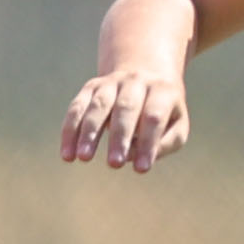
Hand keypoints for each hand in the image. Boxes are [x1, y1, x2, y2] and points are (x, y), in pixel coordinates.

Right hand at [61, 66, 188, 172]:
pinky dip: (70, 131)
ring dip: (89, 132)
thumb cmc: (164, 112)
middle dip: (119, 137)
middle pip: (126, 108)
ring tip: (84, 158)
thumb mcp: (177, 126)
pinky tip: (67, 155)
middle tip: (114, 164)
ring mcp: (111, 82)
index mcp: (162, 90)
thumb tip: (134, 156)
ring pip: (99, 105)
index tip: (141, 170)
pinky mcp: (91, 87)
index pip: (154, 117)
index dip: (148, 143)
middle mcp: (136, 81)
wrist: (146, 73)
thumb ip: (164, 144)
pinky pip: (77, 108)